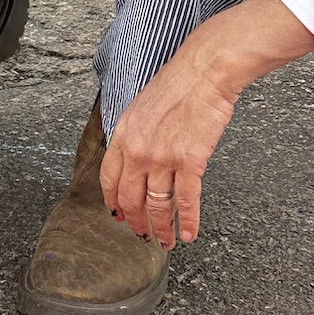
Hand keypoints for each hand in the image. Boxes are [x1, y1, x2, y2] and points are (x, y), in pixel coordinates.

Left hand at [100, 58, 234, 250]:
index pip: (109, 178)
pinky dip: (187, 222)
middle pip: (130, 198)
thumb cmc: (178, 83)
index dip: (113, 201)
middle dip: (135, 222)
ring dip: (160, 229)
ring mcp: (163, 158)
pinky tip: (188, 234)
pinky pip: (185, 201)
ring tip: (164, 242)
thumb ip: (135, 135)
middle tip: (142, 235)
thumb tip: (136, 155)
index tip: (117, 214)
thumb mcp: (141, 107)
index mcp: (124, 135)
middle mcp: (138, 150)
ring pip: (156, 205)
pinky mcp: (190, 162)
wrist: (204, 73)